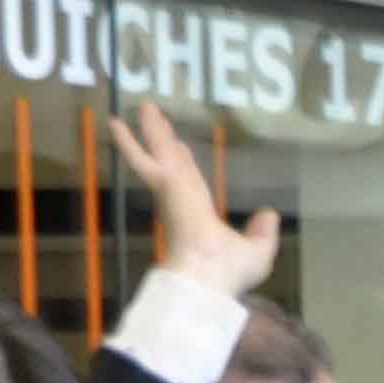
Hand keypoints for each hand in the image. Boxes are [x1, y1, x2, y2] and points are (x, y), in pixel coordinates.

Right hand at [108, 103, 279, 297]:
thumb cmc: (230, 272)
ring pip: (161, 152)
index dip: (184, 165)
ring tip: (147, 106)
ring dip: (153, 130)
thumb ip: (262, 233)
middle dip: (165, 139)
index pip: (191, 183)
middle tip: (157, 117)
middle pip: (173, 162)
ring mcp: (172, 191)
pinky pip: (143, 159)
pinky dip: (129, 142)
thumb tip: (269, 213)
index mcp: (199, 216)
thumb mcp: (257, 252)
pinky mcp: (165, 186)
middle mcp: (182, 201)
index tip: (180, 147)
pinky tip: (113, 121)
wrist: (209, 277)